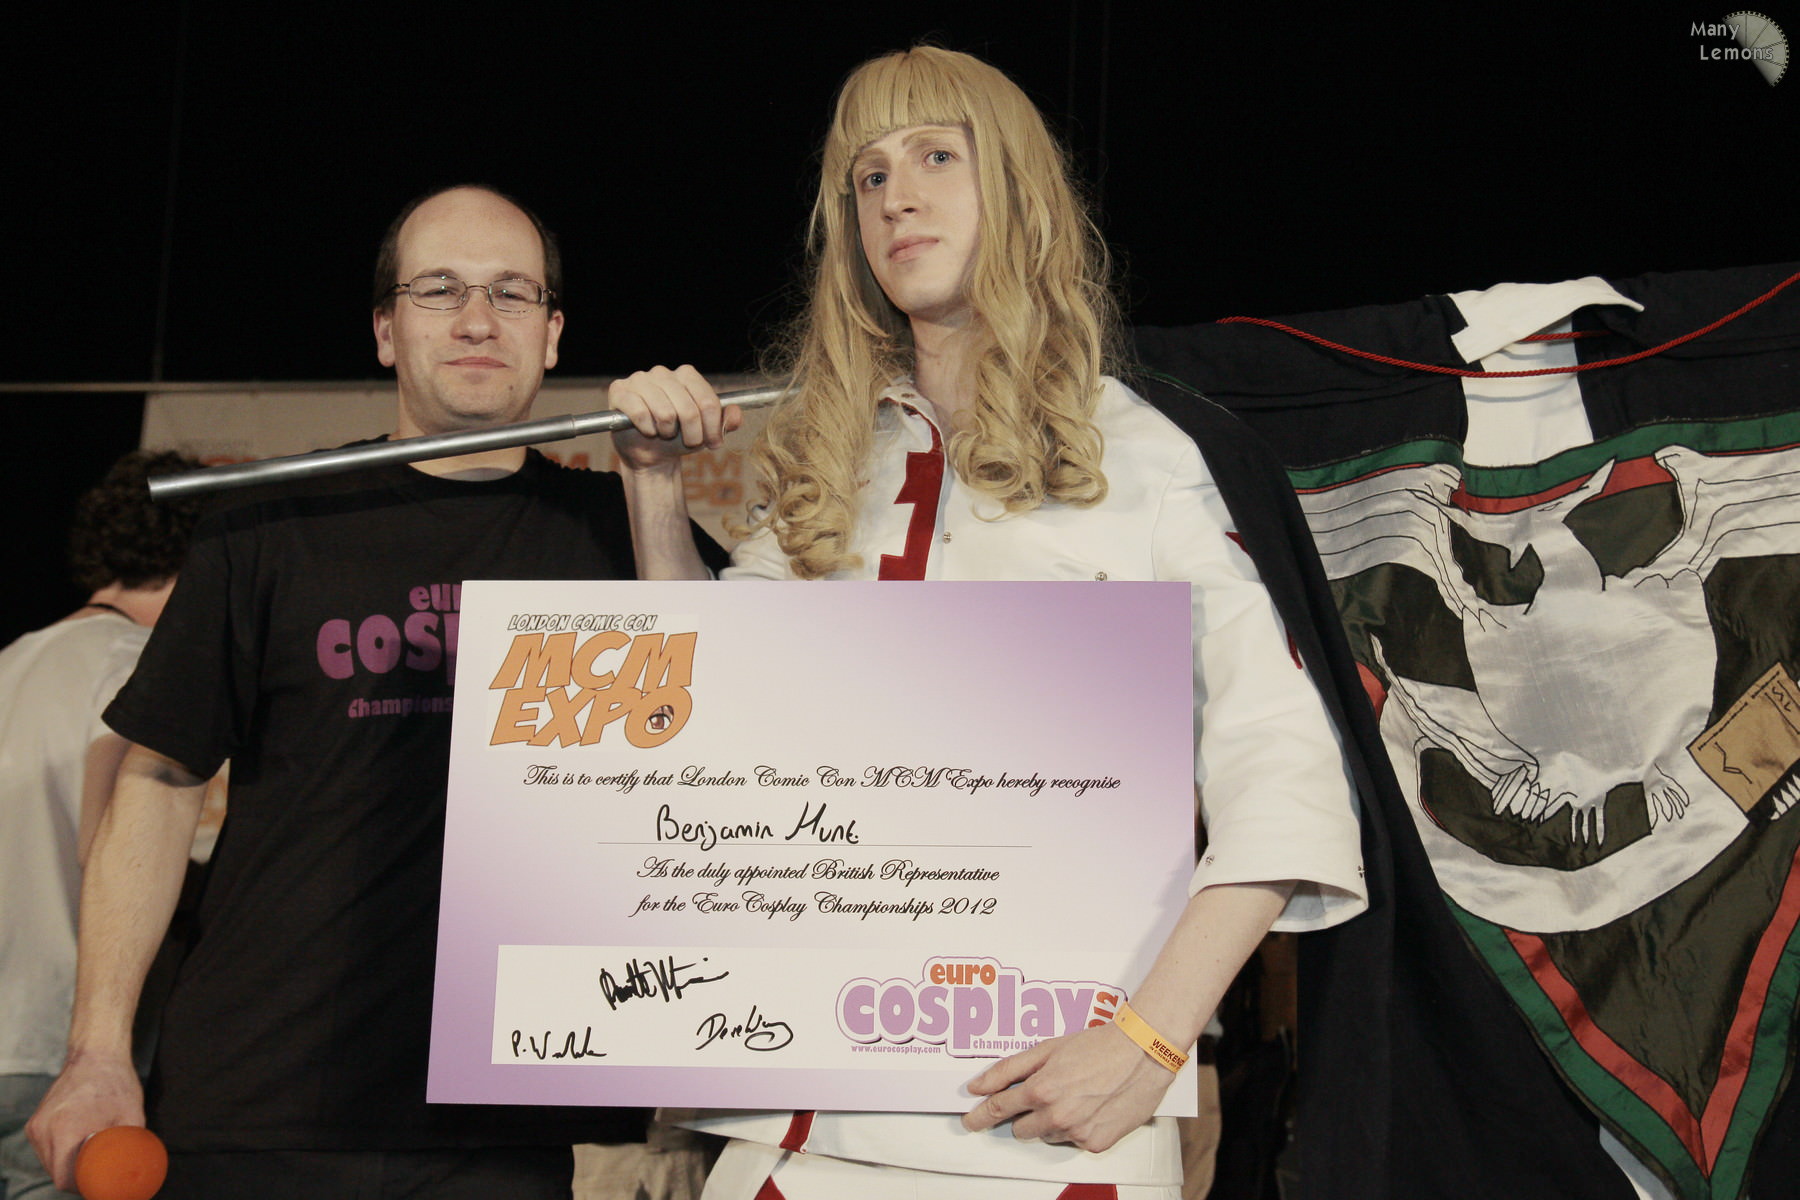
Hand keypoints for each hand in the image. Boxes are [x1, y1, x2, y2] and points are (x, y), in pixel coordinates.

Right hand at [26, 1053, 145, 1191]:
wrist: (96, 1053)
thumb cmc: (116, 1082)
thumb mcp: (132, 1116)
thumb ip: (131, 1144)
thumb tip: (137, 1166)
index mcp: (66, 1130)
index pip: (64, 1178)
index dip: (82, 1186)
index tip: (98, 1182)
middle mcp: (45, 1130)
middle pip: (55, 1172)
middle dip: (76, 1177)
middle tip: (98, 1172)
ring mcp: (36, 1126)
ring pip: (48, 1162)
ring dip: (67, 1165)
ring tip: (89, 1158)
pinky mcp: (35, 1123)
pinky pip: (45, 1149)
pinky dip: (59, 1153)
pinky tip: (76, 1146)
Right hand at [609, 364, 742, 471]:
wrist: (650, 453)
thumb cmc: (678, 437)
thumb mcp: (707, 432)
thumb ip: (726, 422)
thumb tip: (736, 414)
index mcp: (686, 375)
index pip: (707, 400)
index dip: (713, 427)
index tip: (714, 443)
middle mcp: (663, 373)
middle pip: (689, 409)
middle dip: (693, 434)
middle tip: (690, 443)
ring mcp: (640, 380)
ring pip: (665, 412)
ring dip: (668, 433)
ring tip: (665, 434)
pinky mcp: (620, 391)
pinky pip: (641, 413)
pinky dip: (648, 429)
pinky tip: (647, 431)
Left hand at [961, 1023, 1174, 1151]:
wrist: (1142, 1053)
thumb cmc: (1099, 1046)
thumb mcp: (1047, 1049)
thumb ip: (1009, 1069)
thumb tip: (979, 1085)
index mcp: (1041, 1090)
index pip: (999, 1109)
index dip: (981, 1116)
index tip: (971, 1121)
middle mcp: (1057, 1116)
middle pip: (1021, 1130)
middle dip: (1025, 1116)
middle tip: (1044, 1096)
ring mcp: (1077, 1133)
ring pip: (1048, 1136)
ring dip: (1052, 1121)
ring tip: (1074, 1096)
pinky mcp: (1096, 1143)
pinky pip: (1073, 1142)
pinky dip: (1076, 1128)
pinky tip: (1089, 1107)